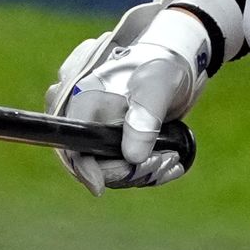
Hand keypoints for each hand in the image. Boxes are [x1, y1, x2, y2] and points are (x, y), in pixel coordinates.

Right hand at [48, 0, 220, 191]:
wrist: (179, 61)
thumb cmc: (163, 65)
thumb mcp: (157, 86)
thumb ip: (144, 118)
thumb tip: (132, 156)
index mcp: (84, 98)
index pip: (70, 143)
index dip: (82, 169)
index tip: (100, 187)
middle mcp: (85, 116)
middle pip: (90, 161)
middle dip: (126, 171)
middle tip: (165, 160)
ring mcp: (100, 130)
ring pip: (109, 167)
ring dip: (142, 172)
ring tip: (172, 159)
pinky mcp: (115, 140)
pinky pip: (123, 165)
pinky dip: (146, 169)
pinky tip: (172, 162)